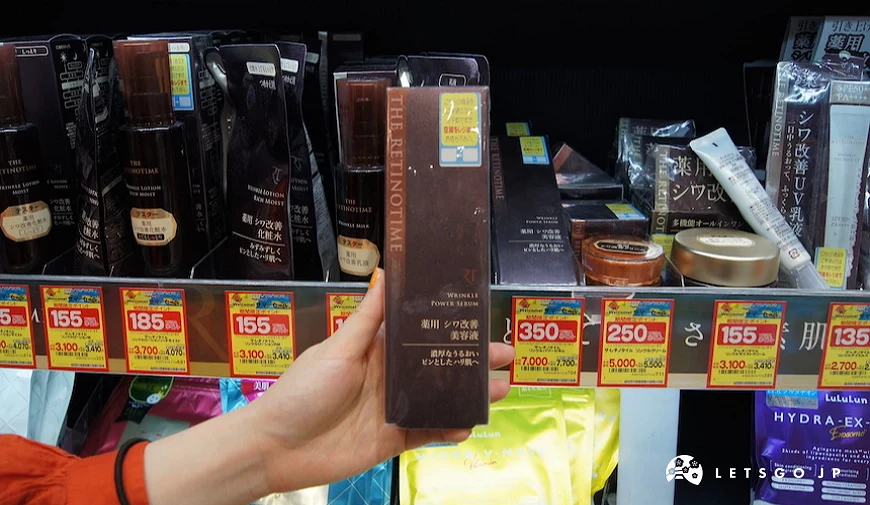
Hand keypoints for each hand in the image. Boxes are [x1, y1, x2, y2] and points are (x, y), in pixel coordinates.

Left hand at [251, 269, 513, 492]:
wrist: (277, 447)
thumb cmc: (303, 391)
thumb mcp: (336, 349)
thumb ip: (366, 319)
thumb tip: (386, 273)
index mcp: (377, 350)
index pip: (421, 333)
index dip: (450, 326)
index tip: (479, 316)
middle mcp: (390, 377)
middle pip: (439, 366)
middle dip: (473, 360)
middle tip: (506, 356)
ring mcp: (394, 409)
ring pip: (441, 398)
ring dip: (470, 394)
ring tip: (501, 388)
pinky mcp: (393, 439)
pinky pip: (428, 432)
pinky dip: (449, 428)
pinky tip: (468, 423)